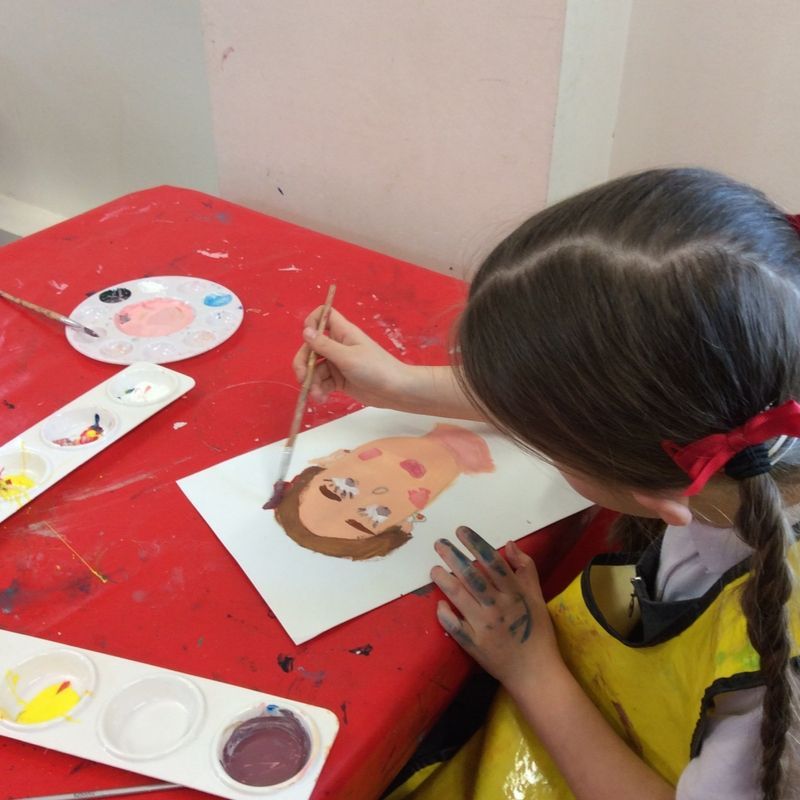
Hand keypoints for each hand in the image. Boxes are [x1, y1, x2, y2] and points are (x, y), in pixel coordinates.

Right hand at [292, 307, 414, 405]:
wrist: (395, 391)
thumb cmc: (376, 369)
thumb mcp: (347, 357)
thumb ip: (325, 346)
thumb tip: (305, 331)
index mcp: (342, 333)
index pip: (323, 316)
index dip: (311, 323)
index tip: (307, 339)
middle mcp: (338, 345)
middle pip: (311, 347)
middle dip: (303, 363)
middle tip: (303, 379)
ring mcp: (338, 363)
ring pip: (314, 368)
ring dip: (312, 382)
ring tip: (317, 396)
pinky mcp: (339, 380)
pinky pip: (322, 382)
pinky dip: (319, 390)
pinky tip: (321, 399)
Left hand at [431, 526, 562, 690]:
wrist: (534, 672)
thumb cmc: (537, 631)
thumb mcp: (536, 597)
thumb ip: (525, 568)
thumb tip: (509, 544)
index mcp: (515, 593)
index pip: (492, 562)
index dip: (476, 544)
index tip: (461, 531)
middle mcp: (498, 606)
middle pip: (472, 576)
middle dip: (453, 557)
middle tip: (439, 543)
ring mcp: (484, 626)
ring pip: (459, 597)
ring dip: (444, 580)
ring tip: (434, 569)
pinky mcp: (473, 644)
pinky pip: (454, 626)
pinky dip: (445, 613)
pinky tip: (439, 603)